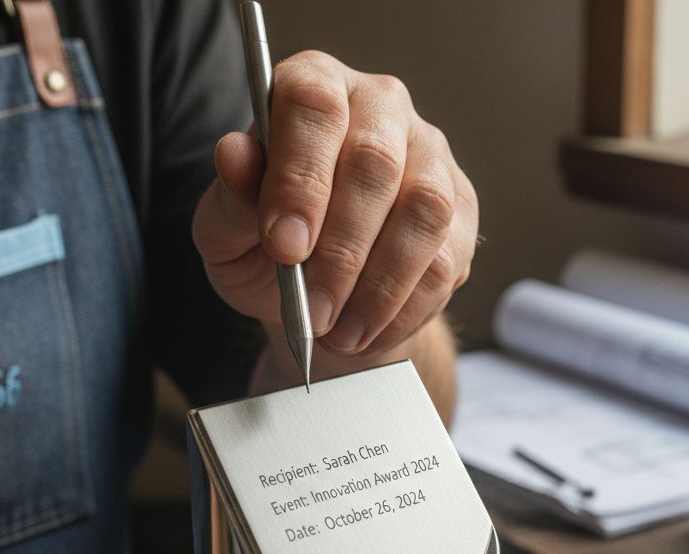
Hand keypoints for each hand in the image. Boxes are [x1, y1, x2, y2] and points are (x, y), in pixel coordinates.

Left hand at [193, 50, 477, 356]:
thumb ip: (229, 198)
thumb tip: (234, 154)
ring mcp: (430, 154)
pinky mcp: (462, 209)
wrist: (319, 294)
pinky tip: (367, 331)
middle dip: (341, 249)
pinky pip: (448, 259)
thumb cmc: (267, 246)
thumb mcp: (225, 232)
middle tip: (312, 308)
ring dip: (380, 285)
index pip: (315, 106)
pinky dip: (404, 308)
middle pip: (375, 162)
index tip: (284, 246)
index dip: (301, 177)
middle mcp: (379, 106)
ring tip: (338, 331)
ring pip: (425, 211)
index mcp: (314, 86)